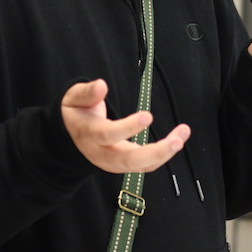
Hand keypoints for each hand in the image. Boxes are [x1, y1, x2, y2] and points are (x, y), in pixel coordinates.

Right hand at [61, 79, 189, 173]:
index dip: (128, 128)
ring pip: (141, 166)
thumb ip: (86, 93)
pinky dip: (163, 155)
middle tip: (177, 141)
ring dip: (165, 153)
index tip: (148, 116)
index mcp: (90, 135)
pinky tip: (178, 139)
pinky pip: (146, 165)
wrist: (69, 138)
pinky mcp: (125, 164)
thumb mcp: (73, 99)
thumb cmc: (76, 114)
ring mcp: (115, 162)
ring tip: (182, 135)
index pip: (109, 135)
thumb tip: (101, 85)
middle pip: (129, 160)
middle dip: (155, 153)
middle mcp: (103, 154)